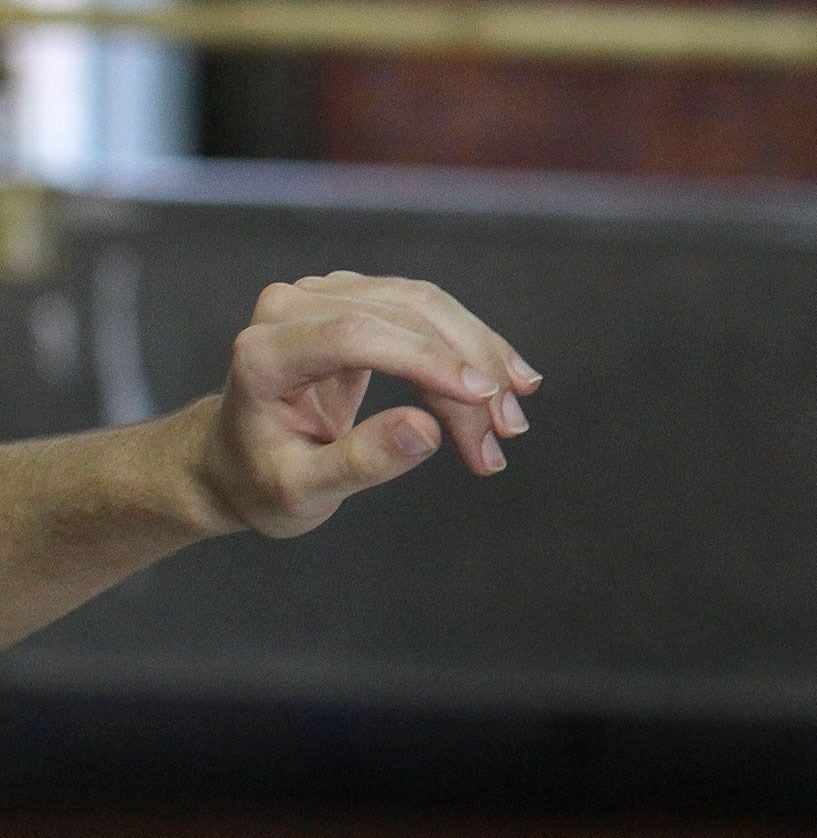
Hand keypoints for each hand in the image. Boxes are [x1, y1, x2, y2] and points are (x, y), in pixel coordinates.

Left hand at [191, 271, 541, 537]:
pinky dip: (471, 346)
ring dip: (481, 358)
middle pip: (402, 319)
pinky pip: (427, 311)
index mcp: (264, 352)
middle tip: (506, 433)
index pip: (357, 336)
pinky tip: (505, 380)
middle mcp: (291, 306)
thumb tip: (426, 430)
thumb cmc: (262, 481)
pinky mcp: (357, 299)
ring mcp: (325, 295)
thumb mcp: (302, 493)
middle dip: (467, 374)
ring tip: (511, 419)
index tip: (483, 400)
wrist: (236, 459)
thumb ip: (361, 462)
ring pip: (426, 308)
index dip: (427, 361)